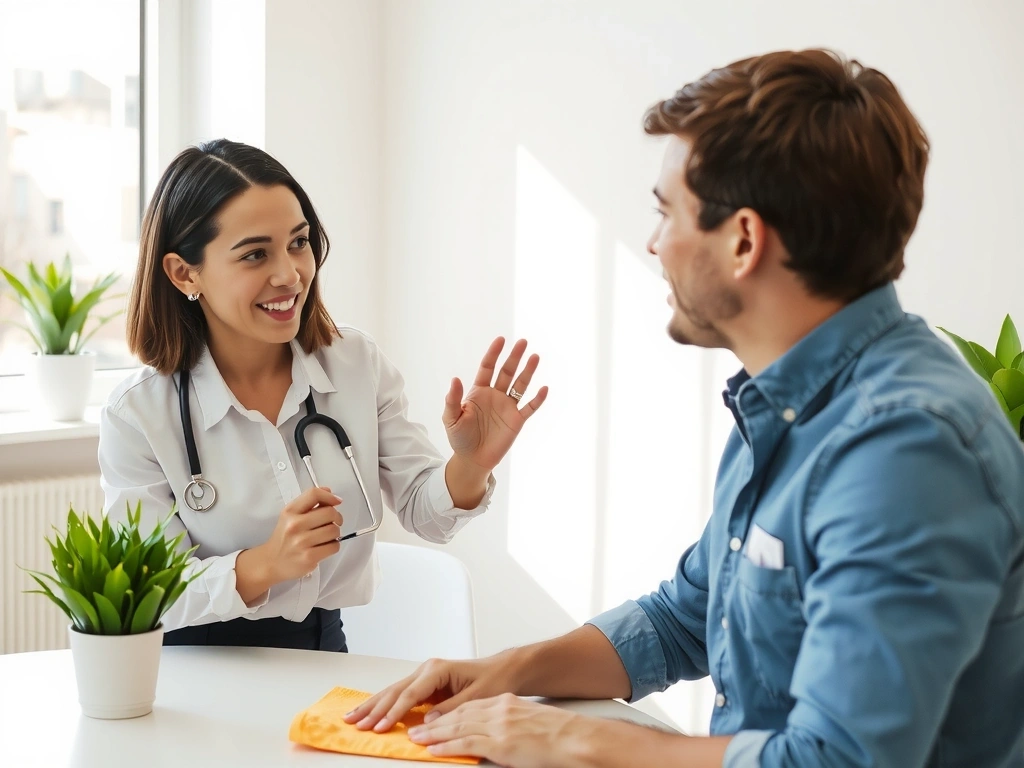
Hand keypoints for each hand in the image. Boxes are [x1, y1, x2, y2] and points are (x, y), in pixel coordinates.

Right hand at [252, 486, 343, 583]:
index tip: (336, 501)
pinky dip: (333, 545)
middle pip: (330, 513)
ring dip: (335, 533)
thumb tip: (329, 492)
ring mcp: (301, 542)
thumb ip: (310, 502)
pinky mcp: (309, 557)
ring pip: (334, 530)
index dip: (330, 496)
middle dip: (337, 517)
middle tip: (333, 522)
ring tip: (326, 536)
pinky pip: (334, 546)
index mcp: (290, 511)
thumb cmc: (285, 537)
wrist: (271, 562)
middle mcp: (294, 525)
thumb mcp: (291, 515)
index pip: (314, 494)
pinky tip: (324, 546)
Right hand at [342, 654, 521, 732]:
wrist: (503, 670)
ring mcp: (424, 675)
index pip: (410, 694)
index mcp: (438, 670)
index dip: (394, 712)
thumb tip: (427, 721)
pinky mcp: (424, 683)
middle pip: (395, 691)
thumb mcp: (477, 697)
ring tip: (351, 717)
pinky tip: (368, 709)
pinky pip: (399, 694)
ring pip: (392, 691)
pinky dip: (382, 703)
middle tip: (356, 724)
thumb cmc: (494, 680)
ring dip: (372, 705)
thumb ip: (450, 709)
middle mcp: (427, 669)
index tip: (380, 726)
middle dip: (374, 708)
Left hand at [407, 695, 595, 767]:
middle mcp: (499, 710)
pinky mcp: (501, 743)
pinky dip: (447, 746)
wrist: (575, 738)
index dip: (448, 714)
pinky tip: (435, 749)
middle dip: (435, 723)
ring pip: (458, 727)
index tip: (433, 719)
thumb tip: (497, 736)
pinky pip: (467, 743)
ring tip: (417, 739)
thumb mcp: (528, 722)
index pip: (469, 707)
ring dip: (434, 734)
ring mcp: (499, 726)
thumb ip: (508, 725)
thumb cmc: (558, 735)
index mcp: (506, 703)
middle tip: (416, 729)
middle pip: (459, 715)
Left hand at [442, 337, 547, 471]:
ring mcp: (507, 407)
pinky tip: (544, 388)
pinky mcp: (517, 421)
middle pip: (507, 372)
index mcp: (479, 391)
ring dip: (528, 372)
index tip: (501, 340)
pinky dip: (537, 399)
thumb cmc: (459, 438)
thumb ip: (453, 399)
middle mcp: (495, 395)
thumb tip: (455, 379)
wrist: (473, 460)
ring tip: (535, 357)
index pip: (488, 367)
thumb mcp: (451, 418)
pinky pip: (529, 408)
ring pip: (520, 385)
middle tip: (523, 342)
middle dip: (515, 357)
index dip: (494, 353)